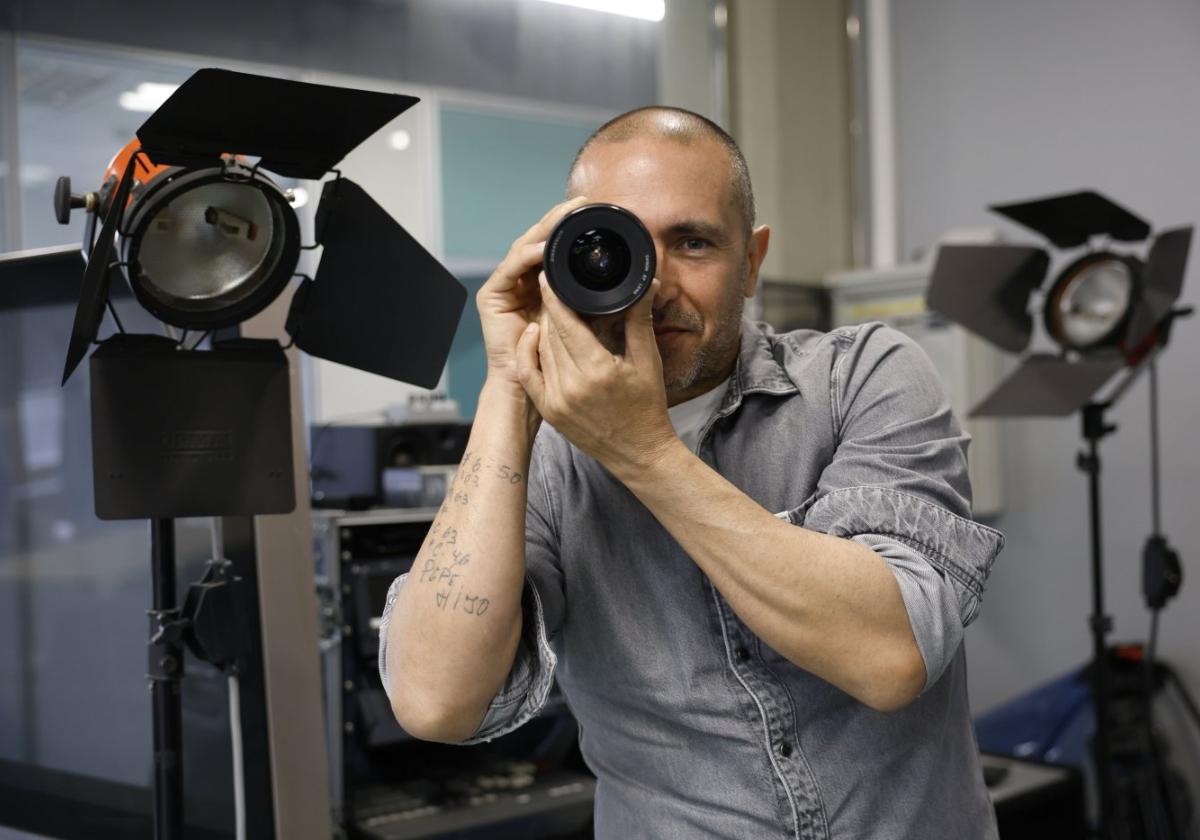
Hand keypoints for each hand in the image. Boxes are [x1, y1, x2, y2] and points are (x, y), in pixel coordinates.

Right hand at [476, 197, 590, 398]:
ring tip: (563, 215)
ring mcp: (506, 288)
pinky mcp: (491, 297)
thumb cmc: (559, 368)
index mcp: (546, 288)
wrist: (528, 394)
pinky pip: (510, 268)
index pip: (559, 250)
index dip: (574, 231)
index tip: (596, 214)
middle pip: (540, 242)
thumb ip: (607, 305)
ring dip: (543, 230)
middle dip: (558, 221)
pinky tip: (543, 247)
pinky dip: (526, 256)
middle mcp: (524, 283)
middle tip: (579, 203)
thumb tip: (641, 287)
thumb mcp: (591, 328)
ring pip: (525, 248)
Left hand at [514, 274, 680, 474]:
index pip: (567, 324)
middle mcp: (572, 386)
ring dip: (542, 329)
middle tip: (552, 291)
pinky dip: (528, 354)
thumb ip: (639, 320)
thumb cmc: (647, 407)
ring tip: (549, 312)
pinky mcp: (550, 412)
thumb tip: (647, 284)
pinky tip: (533, 337)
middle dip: (550, 311)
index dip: (555, 298)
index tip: (548, 278)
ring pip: (540, 352)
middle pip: (551, 335)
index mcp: (597, 370)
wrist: (638, 452)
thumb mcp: (648, 361)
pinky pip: (530, 375)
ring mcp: (557, 401)